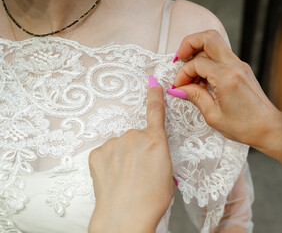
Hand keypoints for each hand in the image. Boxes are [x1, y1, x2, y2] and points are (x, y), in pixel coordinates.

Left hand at [89, 76, 174, 232]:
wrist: (125, 215)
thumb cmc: (151, 200)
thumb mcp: (167, 174)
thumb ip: (158, 155)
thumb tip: (150, 153)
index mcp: (155, 141)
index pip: (156, 112)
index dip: (154, 96)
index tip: (152, 83)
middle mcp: (134, 136)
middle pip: (135, 137)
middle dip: (137, 150)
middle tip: (138, 172)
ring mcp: (113, 144)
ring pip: (119, 146)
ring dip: (122, 157)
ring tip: (124, 179)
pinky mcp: (97, 153)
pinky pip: (105, 153)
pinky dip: (108, 163)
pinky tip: (112, 178)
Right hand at [168, 30, 281, 172]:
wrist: (269, 128)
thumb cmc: (246, 126)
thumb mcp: (213, 115)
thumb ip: (195, 97)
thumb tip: (180, 88)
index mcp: (227, 78)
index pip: (197, 63)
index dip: (183, 73)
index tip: (179, 86)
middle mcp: (235, 66)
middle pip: (209, 37)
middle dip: (189, 43)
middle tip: (179, 59)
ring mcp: (240, 65)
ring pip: (215, 44)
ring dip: (199, 54)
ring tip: (192, 77)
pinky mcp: (242, 69)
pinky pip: (222, 56)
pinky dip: (209, 62)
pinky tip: (204, 79)